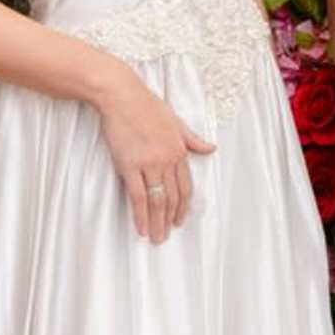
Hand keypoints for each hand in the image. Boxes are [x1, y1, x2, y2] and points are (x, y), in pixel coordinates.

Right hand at [98, 69, 214, 244]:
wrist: (122, 95)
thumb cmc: (146, 105)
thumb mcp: (176, 120)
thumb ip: (192, 139)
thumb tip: (211, 148)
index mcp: (179, 150)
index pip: (185, 186)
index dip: (183, 205)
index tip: (180, 219)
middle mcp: (167, 160)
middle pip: (173, 197)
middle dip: (171, 219)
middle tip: (167, 235)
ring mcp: (149, 164)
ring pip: (158, 201)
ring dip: (157, 223)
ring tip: (156, 239)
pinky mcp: (130, 166)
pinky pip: (138, 196)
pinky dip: (141, 215)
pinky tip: (141, 228)